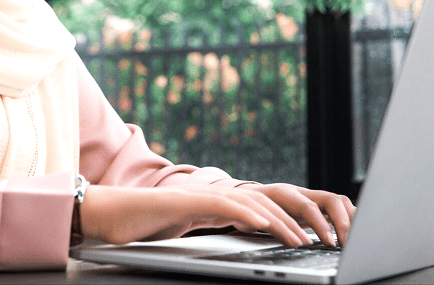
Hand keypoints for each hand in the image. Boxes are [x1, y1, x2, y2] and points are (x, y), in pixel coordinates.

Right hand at [79, 183, 354, 246]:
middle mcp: (216, 194)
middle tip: (320, 238)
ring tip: (302, 240)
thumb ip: (217, 224)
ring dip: (280, 223)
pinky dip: (249, 216)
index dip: (289, 220)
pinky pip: (225, 207)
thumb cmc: (149, 224)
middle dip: (295, 219)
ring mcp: (203, 196)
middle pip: (265, 202)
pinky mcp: (189, 203)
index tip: (312, 238)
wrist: (114, 213)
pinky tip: (265, 226)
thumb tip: (246, 230)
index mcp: (219, 202)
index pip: (262, 207)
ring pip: (251, 205)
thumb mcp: (191, 227)